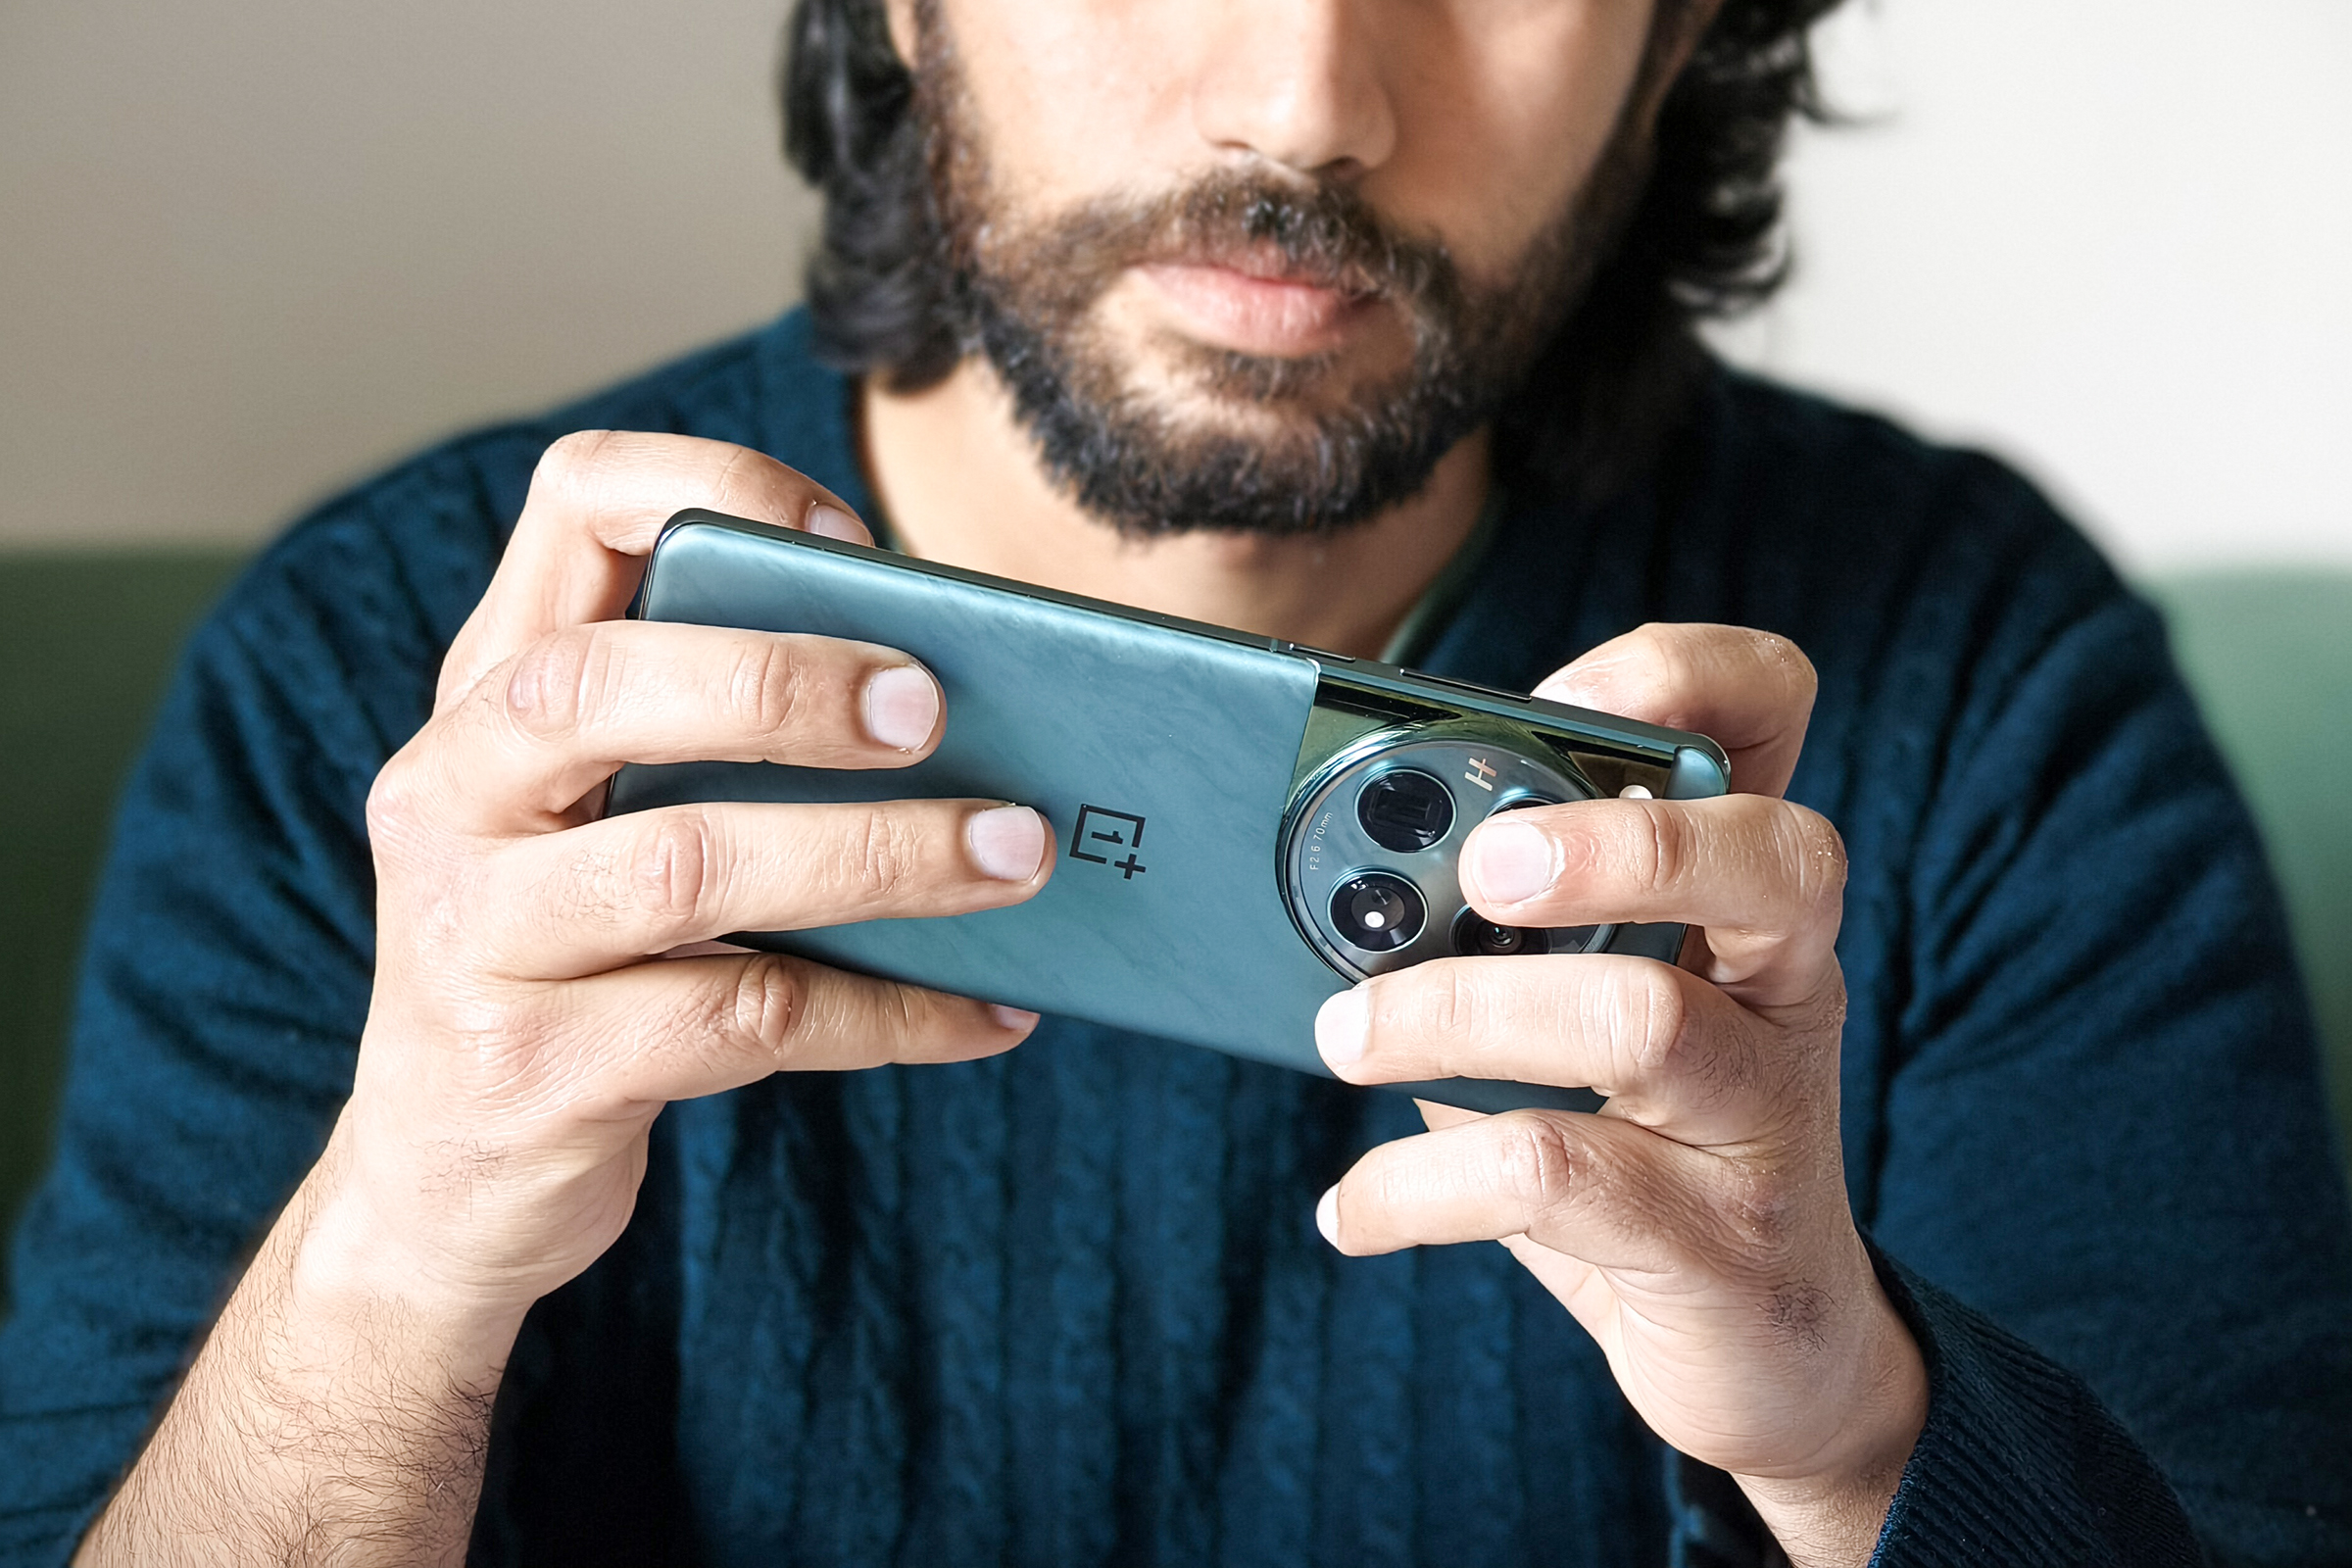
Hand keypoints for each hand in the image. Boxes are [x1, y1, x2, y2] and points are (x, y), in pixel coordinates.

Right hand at [320, 430, 1053, 1328]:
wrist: (442, 1184)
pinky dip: (890, 1014)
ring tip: (1019, 854)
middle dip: (785, 683)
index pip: (570, 504)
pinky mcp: (538, 1071)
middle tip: (937, 709)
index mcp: (490, 692)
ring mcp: (477, 937)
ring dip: (881, 854)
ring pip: (689, 864)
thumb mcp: (603, 822)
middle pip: (601, 684)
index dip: (714, 485)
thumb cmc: (576, 959)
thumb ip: (718, 743)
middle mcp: (453, 791)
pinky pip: (747, 1022)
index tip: (849, 542)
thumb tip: (973, 697)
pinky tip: (989, 1013)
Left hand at [1311, 624, 1924, 1566]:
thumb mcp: (1590, 1013)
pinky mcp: (1717, 1244)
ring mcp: (1765, 1113)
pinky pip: (1558, 1182)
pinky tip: (1351, 1206)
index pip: (1775, 718)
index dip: (1686, 671)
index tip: (1562, 695)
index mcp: (1741, 897)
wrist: (1775, 1351)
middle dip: (1615, 842)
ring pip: (1644, 1018)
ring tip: (1345, 1037)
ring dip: (1459, 1014)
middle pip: (1771, 858)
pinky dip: (1418, 1186)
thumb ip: (1503, 934)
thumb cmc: (1650, 1146)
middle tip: (1479, 868)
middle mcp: (1783, 984)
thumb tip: (1331, 871)